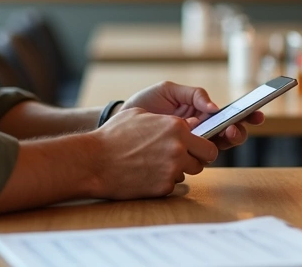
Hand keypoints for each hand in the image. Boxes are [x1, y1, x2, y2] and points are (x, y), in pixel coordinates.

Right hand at [88, 107, 217, 198]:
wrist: (94, 162)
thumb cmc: (113, 136)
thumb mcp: (139, 114)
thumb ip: (165, 120)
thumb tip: (180, 125)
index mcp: (176, 127)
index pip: (206, 141)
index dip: (199, 144)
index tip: (192, 146)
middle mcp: (179, 148)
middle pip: (206, 158)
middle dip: (196, 157)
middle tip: (182, 157)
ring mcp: (172, 169)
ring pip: (190, 171)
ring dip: (180, 169)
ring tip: (158, 164)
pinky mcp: (163, 187)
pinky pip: (172, 184)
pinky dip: (163, 181)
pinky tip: (146, 174)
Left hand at [124, 81, 265, 150]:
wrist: (119, 122)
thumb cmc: (145, 105)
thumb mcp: (168, 90)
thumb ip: (193, 94)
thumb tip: (214, 107)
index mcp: (202, 113)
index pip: (229, 116)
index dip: (246, 115)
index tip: (257, 113)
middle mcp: (201, 132)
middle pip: (229, 135)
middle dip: (238, 131)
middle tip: (234, 128)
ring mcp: (192, 146)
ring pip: (217, 149)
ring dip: (225, 142)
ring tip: (225, 133)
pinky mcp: (180, 158)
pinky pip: (197, 160)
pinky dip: (203, 154)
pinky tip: (202, 145)